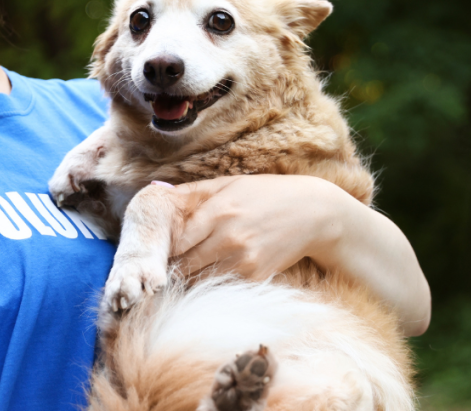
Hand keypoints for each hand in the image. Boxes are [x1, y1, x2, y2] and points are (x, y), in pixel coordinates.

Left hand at [170, 174, 354, 280]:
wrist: (313, 214)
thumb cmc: (267, 195)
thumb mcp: (229, 184)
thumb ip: (192, 191)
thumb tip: (157, 193)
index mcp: (219, 212)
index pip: (176, 241)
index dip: (164, 248)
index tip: (159, 250)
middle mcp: (229, 239)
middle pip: (184, 265)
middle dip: (173, 267)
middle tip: (166, 265)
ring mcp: (244, 261)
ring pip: (200, 281)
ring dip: (190, 279)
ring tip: (187, 271)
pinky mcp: (256, 277)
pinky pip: (221, 287)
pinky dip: (211, 284)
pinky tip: (212, 274)